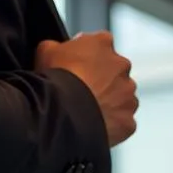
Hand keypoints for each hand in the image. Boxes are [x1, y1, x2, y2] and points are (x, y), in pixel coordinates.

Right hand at [35, 32, 137, 147]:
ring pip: (121, 99)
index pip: (99, 46)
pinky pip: (122, 124)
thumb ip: (54, 46)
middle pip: (113, 74)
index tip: (74, 71)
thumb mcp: (45, 52)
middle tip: (81, 96)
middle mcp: (122, 66)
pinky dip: (111, 127)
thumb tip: (53, 49)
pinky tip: (94, 130)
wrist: (62, 113)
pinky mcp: (128, 121)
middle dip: (101, 83)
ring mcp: (128, 95)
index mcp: (103, 43)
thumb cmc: (55, 80)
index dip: (85, 60)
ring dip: (109, 105)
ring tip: (87, 115)